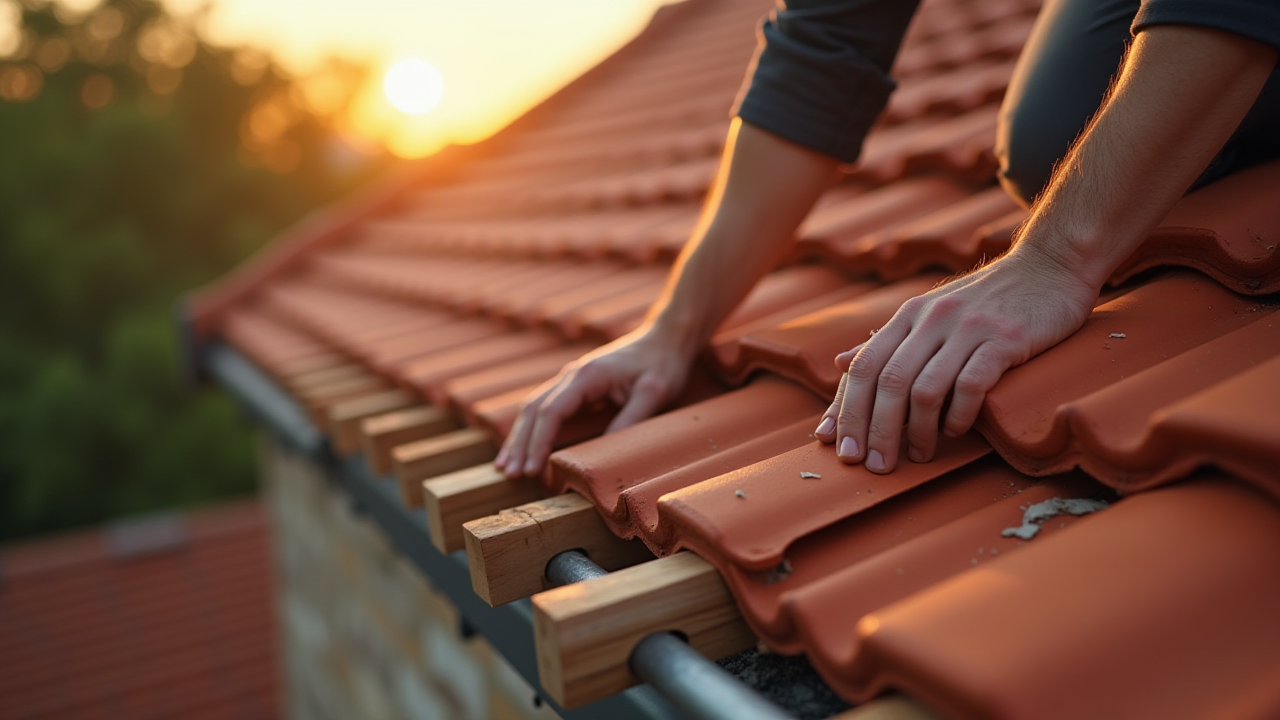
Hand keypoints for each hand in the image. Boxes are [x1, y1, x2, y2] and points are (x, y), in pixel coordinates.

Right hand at [496, 328, 692, 478]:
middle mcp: (572, 374)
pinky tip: (523, 447)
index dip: (538, 442)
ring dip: (519, 437)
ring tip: (506, 466)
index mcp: (587, 375)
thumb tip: (603, 451)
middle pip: (534, 409)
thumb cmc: (663, 364)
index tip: (532, 468)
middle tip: (510, 473)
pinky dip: (531, 428)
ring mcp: (571, 379)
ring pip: (534, 408)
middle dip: (520, 443)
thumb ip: (630, 418)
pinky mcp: (576, 386)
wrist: (666, 339)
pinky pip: (545, 407)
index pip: (551, 411)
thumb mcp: (654, 392)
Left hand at [813, 246, 1097, 472]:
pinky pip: (970, 385)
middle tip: (875, 466)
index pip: (864, 367)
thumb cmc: (987, 300)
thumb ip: (889, 342)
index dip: (846, 410)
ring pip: (925, 389)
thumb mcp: (931, 313)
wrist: (1050, 266)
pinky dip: (958, 416)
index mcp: (908, 315)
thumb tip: (840, 364)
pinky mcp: (1004, 339)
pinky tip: (955, 431)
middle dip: (877, 431)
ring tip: (919, 456)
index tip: (839, 448)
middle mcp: (931, 318)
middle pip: (888, 382)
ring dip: (918, 431)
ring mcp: (967, 327)